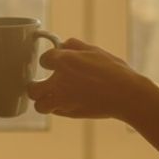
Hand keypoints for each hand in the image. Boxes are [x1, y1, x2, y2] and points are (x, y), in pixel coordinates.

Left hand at [27, 38, 154, 121]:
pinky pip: (56, 112)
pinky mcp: (71, 113)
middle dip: (35, 86)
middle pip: (32, 89)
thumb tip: (63, 44)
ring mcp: (63, 100)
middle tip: (41, 84)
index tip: (52, 61)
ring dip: (43, 101)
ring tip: (51, 97)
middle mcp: (59, 82)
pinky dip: (58, 108)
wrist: (126, 94)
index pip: (44, 59)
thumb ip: (74, 45)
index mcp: (64, 62)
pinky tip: (67, 102)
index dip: (48, 60)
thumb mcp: (94, 50)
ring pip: (40, 106)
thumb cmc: (113, 70)